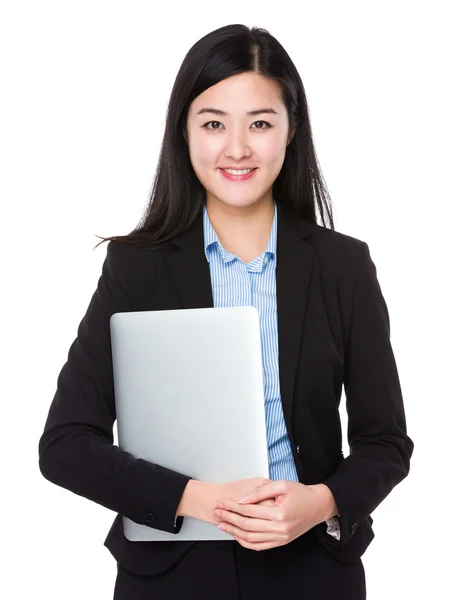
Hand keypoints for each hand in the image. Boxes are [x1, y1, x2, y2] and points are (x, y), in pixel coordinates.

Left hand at [213, 480, 330, 550]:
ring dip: (234, 532)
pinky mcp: (281, 542)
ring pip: (251, 538)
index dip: (232, 507)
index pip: (249, 511)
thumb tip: (242, 499)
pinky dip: (246, 542)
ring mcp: (281, 537)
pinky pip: (260, 546)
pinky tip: (237, 535)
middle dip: (229, 519)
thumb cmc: (301, 493)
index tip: (221, 502)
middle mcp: (280, 528)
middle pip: (247, 525)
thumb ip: (260, 491)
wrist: (318, 506)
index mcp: (280, 513)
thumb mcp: (281, 485)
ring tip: (222, 525)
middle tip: (217, 512)